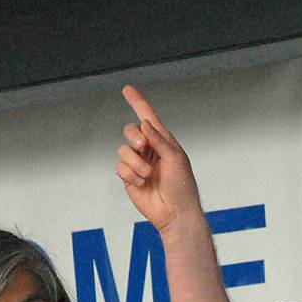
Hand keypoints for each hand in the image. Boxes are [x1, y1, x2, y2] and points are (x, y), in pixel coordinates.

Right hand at [116, 86, 203, 231]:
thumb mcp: (175, 158)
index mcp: (163, 142)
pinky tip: (141, 182)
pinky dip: (130, 174)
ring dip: (135, 162)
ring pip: (123, 150)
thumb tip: (145, 123)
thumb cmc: (182, 186)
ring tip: (148, 174)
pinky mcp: (129, 177)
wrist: (175, 212)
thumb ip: (159, 139)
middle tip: (143, 146)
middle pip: (131, 130)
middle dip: (135, 137)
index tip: (128, 90)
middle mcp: (150, 150)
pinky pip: (120, 167)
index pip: (149, 118)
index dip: (138, 103)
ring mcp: (138, 163)